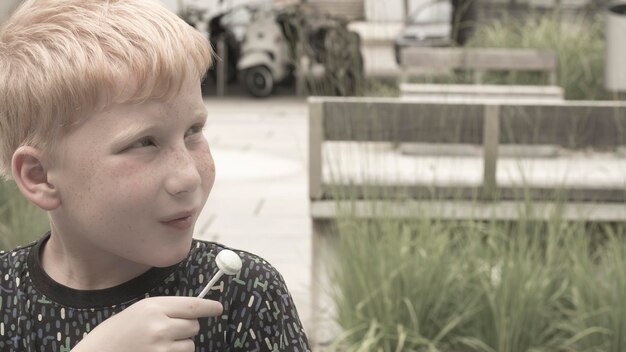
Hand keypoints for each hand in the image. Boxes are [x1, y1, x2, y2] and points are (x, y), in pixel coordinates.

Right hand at [71, 296, 222, 351]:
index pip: (192, 305)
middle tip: (171, 330)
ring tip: (160, 345)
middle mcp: (160, 327)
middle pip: (194, 326)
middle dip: (188, 328)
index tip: (218, 308)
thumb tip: (193, 311)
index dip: (209, 307)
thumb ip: (165, 309)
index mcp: (153, 307)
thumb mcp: (138, 311)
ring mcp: (160, 349)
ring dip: (182, 345)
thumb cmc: (116, 332)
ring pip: (190, 345)